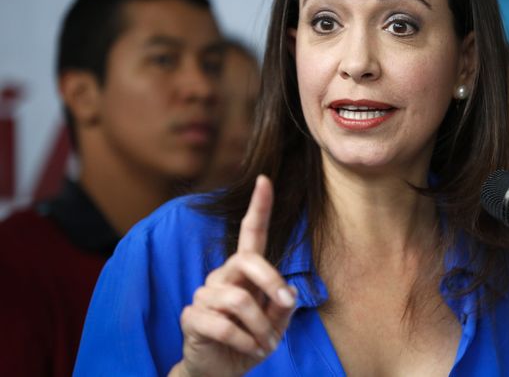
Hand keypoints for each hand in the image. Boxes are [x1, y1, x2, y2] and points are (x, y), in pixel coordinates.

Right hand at [170, 175, 296, 376]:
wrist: (220, 372)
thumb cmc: (250, 342)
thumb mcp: (276, 326)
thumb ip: (283, 308)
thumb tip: (288, 292)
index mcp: (244, 273)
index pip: (251, 234)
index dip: (259, 207)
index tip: (265, 180)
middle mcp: (222, 277)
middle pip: (247, 260)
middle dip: (271, 281)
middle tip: (284, 304)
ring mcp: (204, 295)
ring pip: (239, 300)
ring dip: (260, 327)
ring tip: (265, 344)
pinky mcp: (191, 317)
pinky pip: (223, 324)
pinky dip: (245, 342)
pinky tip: (250, 350)